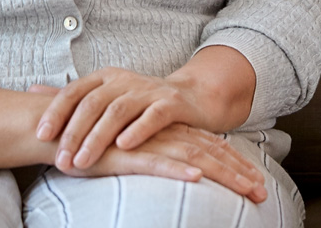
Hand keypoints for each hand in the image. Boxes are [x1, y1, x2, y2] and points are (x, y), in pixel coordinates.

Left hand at [32, 67, 204, 170]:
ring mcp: (150, 90)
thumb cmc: (141, 102)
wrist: (191, 98)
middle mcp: (126, 80)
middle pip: (94, 102)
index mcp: (106, 77)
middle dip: (74, 131)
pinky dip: (138, 129)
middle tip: (61, 160)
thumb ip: (72, 97)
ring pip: (119, 109)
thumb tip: (31, 90)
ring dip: (98, 136)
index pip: (75, 90)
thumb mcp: (106, 95)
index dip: (56, 111)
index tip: (40, 135)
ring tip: (83, 161)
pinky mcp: (172, 103)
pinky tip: (124, 145)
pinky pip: (153, 115)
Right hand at [64, 121, 267, 202]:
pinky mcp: (126, 153)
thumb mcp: (132, 154)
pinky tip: (196, 177)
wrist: (57, 128)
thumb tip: (182, 171)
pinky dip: (178, 168)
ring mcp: (148, 143)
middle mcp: (164, 135)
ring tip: (245, 189)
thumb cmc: (96, 144)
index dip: (235, 164)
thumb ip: (153, 157)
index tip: (257, 181)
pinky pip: (157, 162)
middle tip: (263, 193)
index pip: (210, 147)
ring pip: (194, 158)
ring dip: (222, 174)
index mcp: (169, 134)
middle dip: (240, 173)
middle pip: (211, 153)